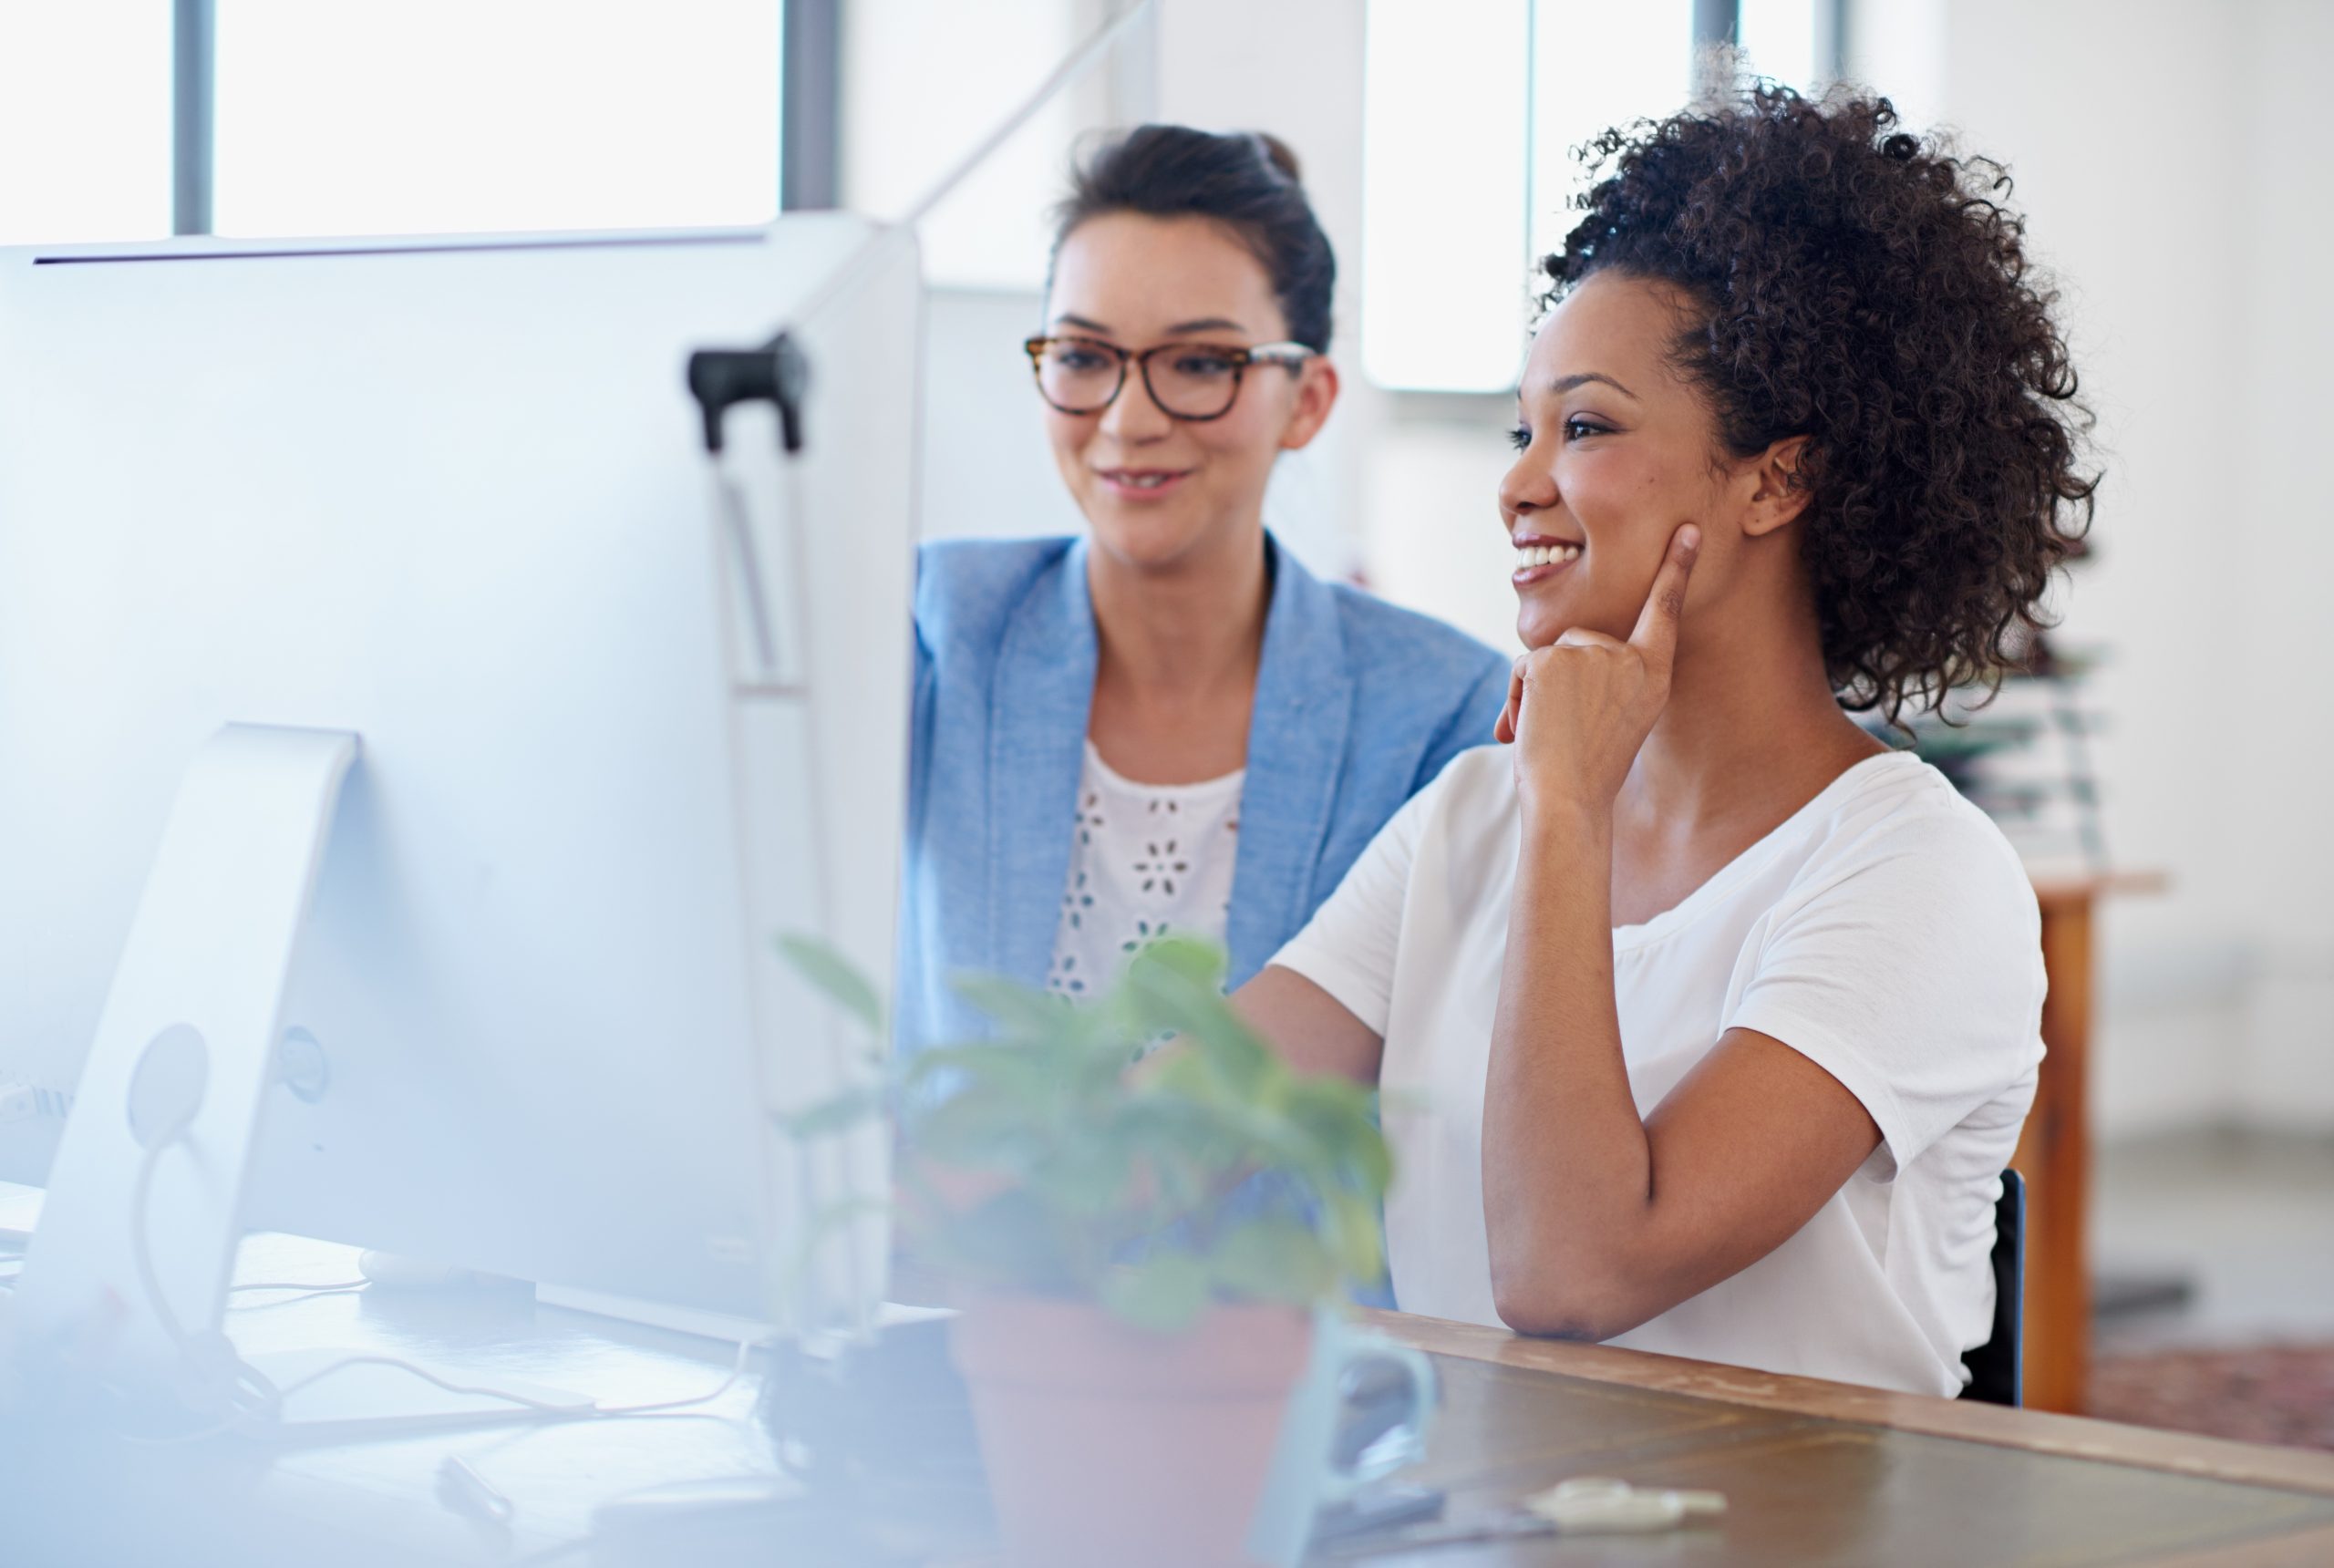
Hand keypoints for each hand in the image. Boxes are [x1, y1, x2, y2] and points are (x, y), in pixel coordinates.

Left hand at [1495, 524, 1699, 810]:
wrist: (1569, 802)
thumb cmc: (1588, 773)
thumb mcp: (1613, 720)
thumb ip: (1600, 681)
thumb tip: (1547, 665)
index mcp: (1655, 675)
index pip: (1665, 612)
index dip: (1676, 570)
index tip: (1689, 530)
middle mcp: (1630, 659)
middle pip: (1579, 644)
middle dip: (1558, 683)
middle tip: (1565, 732)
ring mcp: (1593, 654)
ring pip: (1548, 657)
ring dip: (1533, 694)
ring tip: (1548, 736)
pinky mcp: (1555, 658)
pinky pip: (1522, 667)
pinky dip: (1516, 698)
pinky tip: (1530, 728)